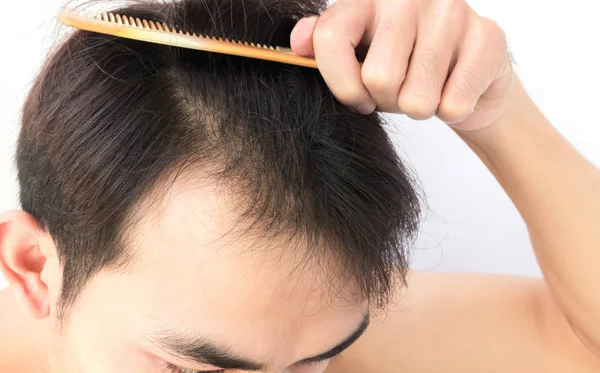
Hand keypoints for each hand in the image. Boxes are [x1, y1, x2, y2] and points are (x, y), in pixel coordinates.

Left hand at [290, 0, 515, 130]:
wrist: (467, 76)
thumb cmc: (406, 68)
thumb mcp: (358, 58)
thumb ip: (325, 47)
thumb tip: (297, 43)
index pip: (330, 38)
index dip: (341, 85)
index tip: (358, 98)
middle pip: (378, 78)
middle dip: (386, 101)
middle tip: (399, 92)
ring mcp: (451, 12)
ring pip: (416, 98)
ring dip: (418, 109)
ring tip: (426, 90)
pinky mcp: (488, 36)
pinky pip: (453, 105)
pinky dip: (450, 111)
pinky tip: (452, 90)